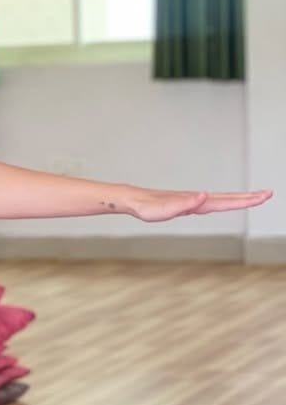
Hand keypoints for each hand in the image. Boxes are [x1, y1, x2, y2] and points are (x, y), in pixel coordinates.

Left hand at [128, 188, 272, 221]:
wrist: (135, 201)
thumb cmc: (147, 208)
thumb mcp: (164, 210)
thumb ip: (184, 204)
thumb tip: (204, 195)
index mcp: (196, 202)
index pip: (226, 202)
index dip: (244, 201)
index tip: (262, 197)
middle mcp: (198, 200)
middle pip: (228, 198)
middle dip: (249, 197)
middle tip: (269, 194)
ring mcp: (194, 201)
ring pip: (222, 199)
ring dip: (239, 198)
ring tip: (255, 197)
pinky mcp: (189, 203)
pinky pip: (212, 202)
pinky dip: (225, 201)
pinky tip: (228, 201)